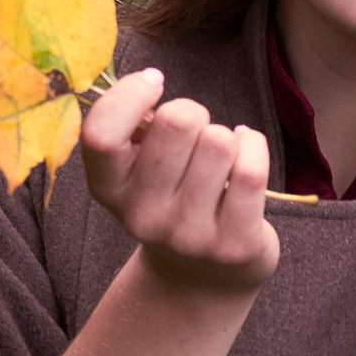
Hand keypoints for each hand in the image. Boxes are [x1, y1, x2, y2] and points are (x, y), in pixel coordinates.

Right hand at [81, 68, 277, 295]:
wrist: (202, 275)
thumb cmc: (172, 195)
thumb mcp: (137, 168)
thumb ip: (133, 127)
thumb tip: (149, 80)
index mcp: (109, 188)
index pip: (101, 133)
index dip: (130, 94)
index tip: (153, 82)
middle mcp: (141, 216)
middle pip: (177, 122)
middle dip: (193, 112)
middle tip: (195, 133)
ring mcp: (188, 234)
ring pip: (219, 141)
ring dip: (226, 138)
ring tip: (219, 159)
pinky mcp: (234, 244)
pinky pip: (251, 170)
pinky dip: (254, 148)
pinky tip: (246, 156)